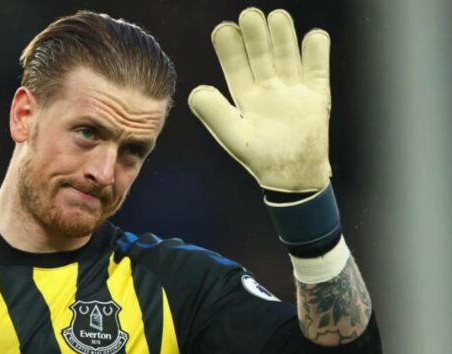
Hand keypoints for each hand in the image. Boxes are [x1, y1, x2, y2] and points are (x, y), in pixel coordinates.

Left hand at [188, 8, 331, 192]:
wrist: (293, 177)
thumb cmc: (260, 158)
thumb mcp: (233, 135)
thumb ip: (214, 113)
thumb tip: (196, 90)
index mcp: (246, 95)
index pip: (235, 66)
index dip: (230, 48)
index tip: (224, 30)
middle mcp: (269, 87)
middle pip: (262, 54)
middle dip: (256, 35)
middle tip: (249, 15)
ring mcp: (293, 89)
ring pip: (287, 55)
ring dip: (283, 37)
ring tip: (276, 17)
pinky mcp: (316, 95)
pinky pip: (317, 68)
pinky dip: (317, 52)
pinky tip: (313, 36)